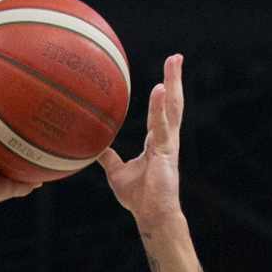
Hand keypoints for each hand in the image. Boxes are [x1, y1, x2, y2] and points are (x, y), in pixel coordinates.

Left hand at [98, 55, 185, 230]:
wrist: (151, 214)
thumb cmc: (138, 197)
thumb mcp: (116, 172)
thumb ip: (108, 157)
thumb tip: (94, 148)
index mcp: (156, 141)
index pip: (161, 110)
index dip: (163, 93)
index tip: (165, 75)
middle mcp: (166, 138)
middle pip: (172, 102)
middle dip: (175, 79)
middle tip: (177, 57)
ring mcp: (168, 143)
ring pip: (172, 107)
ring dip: (174, 83)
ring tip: (175, 61)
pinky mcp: (167, 151)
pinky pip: (161, 125)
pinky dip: (159, 107)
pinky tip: (159, 88)